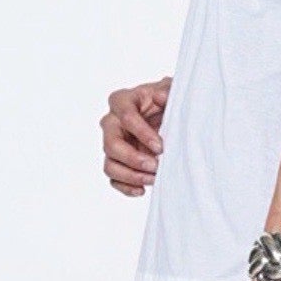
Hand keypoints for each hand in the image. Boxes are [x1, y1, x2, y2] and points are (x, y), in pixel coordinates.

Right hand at [101, 75, 170, 194]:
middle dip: (134, 159)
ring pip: (110, 164)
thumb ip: (167, 90)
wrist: (167, 114)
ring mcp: (111, 143)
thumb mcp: (170, 91)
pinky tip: (143, 190)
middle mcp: (111, 122)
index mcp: (122, 101)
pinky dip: (126, 187)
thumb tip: (161, 97)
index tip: (161, 146)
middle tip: (156, 166)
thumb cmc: (166, 100)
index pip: (126, 117)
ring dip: (131, 176)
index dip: (143, 133)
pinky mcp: (115, 161)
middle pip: (111, 144)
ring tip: (153, 179)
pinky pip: (113, 178)